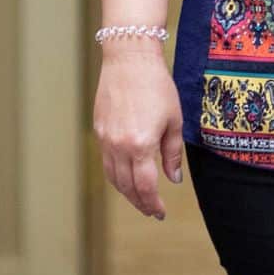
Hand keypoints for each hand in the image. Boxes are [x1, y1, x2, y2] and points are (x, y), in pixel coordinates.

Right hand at [92, 38, 184, 219]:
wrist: (129, 61)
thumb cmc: (157, 87)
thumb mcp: (174, 121)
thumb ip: (173, 153)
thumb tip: (173, 179)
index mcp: (140, 145)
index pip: (145, 186)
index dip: (153, 203)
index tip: (160, 213)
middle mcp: (118, 146)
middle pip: (126, 186)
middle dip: (140, 202)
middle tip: (152, 211)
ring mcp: (105, 139)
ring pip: (113, 177)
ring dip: (126, 192)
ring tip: (140, 199)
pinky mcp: (99, 131)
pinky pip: (106, 162)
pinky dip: (116, 175)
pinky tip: (127, 177)